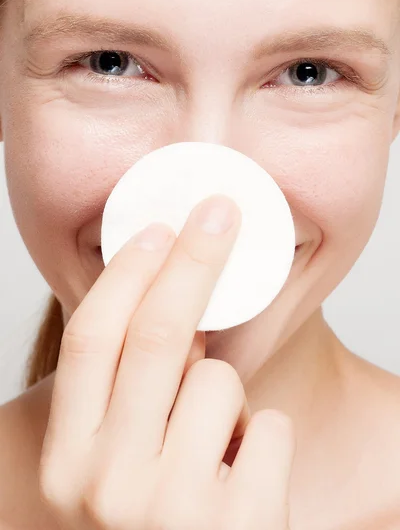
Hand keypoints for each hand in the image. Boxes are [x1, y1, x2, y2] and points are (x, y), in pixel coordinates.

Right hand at [38, 194, 295, 528]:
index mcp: (67, 458)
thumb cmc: (143, 519)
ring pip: (220, 382)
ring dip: (226, 396)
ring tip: (211, 443)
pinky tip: (241, 479)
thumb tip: (161, 297)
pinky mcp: (240, 529)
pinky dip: (263, 438)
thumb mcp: (106, 458)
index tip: (158, 229)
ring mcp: (172, 513)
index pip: (92, 338)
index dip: (126, 273)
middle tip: (220, 213)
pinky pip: (269, 428)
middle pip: (158, 335)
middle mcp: (107, 485)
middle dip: (195, 259)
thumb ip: (118, 391)